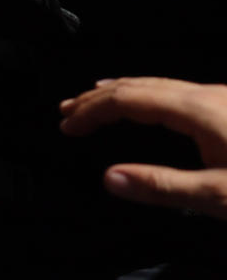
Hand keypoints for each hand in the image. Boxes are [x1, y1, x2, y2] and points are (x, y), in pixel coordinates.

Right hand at [61, 77, 226, 218]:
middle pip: (138, 86)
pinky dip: (146, 94)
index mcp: (197, 109)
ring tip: (96, 99)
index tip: (68, 125)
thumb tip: (109, 178)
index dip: (92, 110)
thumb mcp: (218, 194)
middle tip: (68, 109)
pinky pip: (175, 91)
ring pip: (158, 84)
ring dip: (121, 93)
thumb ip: (162, 186)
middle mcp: (207, 94)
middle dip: (98, 98)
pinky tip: (149, 103)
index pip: (127, 99)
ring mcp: (222, 97)